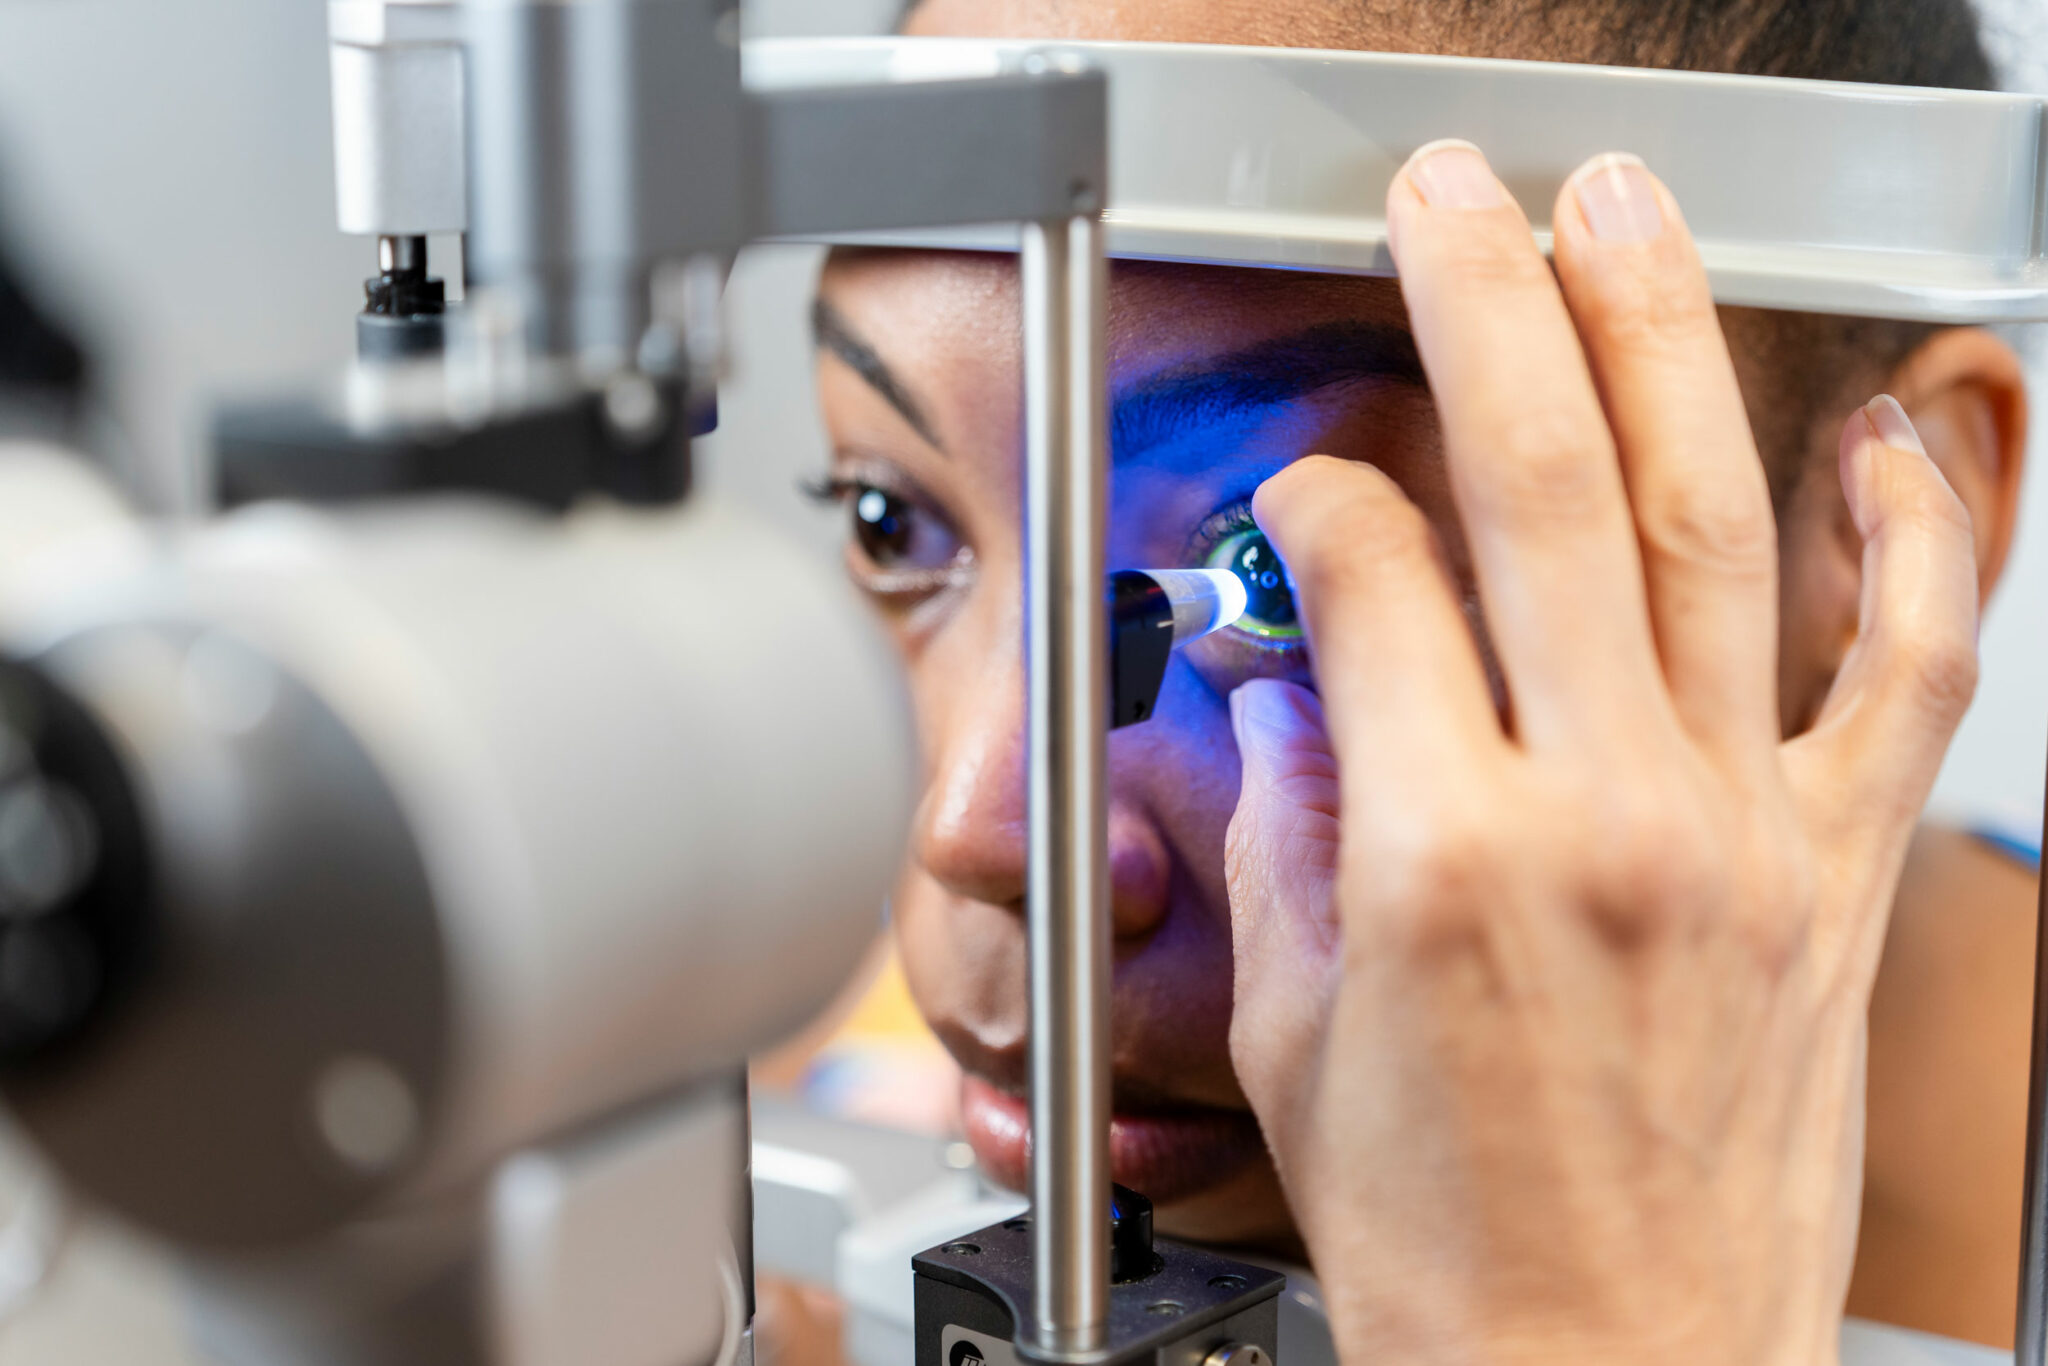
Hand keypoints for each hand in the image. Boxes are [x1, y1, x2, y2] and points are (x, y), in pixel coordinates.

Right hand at [1224, 144, 1978, 1365]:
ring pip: (1705, 527)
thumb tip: (1297, 689)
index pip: (1362, 578)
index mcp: (1432, 858)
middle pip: (1535, 487)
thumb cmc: (1444, 1240)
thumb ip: (1291, 827)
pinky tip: (1883, 431)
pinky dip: (1912, 536)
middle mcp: (1599, 818)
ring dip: (1660, 346)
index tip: (1300, 506)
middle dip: (1480, 306)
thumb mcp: (1292, 1028)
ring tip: (1622, 219)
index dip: (1312, 505)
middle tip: (1453, 198)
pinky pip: (1902, 672)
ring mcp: (1739, 834)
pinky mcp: (1836, 876)